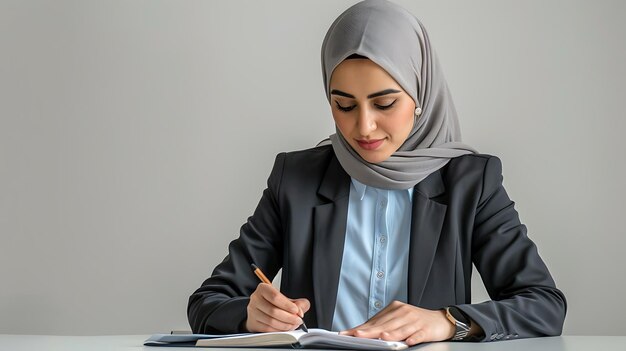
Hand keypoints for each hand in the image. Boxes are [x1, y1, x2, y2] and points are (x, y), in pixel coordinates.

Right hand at [245, 283, 309, 331]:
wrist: (259, 310)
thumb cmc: (273, 302)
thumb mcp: (285, 298)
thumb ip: (297, 302)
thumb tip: (302, 308)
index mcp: (263, 288)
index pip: (275, 296)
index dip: (287, 305)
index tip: (297, 310)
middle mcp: (255, 299)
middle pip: (273, 311)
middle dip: (289, 317)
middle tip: (298, 320)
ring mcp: (252, 312)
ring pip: (271, 321)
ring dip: (285, 325)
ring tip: (293, 324)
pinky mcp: (253, 323)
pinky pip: (268, 329)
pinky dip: (279, 330)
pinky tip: (285, 328)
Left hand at [340, 301, 454, 345]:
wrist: (440, 320)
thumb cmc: (415, 321)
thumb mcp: (398, 320)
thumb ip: (383, 325)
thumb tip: (362, 332)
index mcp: (395, 308)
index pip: (375, 320)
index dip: (362, 327)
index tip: (349, 333)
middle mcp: (404, 312)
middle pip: (385, 324)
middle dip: (370, 331)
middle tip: (357, 335)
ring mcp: (415, 320)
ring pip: (401, 329)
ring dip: (391, 334)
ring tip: (381, 338)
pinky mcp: (426, 328)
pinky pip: (419, 334)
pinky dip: (414, 337)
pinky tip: (409, 342)